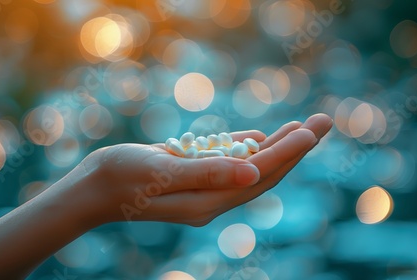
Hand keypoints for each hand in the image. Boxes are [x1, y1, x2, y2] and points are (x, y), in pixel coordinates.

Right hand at [66, 113, 332, 226]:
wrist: (93, 187)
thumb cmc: (120, 178)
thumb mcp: (161, 172)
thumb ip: (207, 173)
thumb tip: (253, 171)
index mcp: (208, 201)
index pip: (259, 174)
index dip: (289, 152)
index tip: (313, 130)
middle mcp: (212, 197)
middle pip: (264, 171)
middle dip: (295, 147)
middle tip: (323, 122)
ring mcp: (204, 188)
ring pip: (251, 165)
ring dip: (278, 145)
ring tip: (304, 127)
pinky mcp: (194, 176)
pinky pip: (229, 161)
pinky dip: (248, 148)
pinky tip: (264, 137)